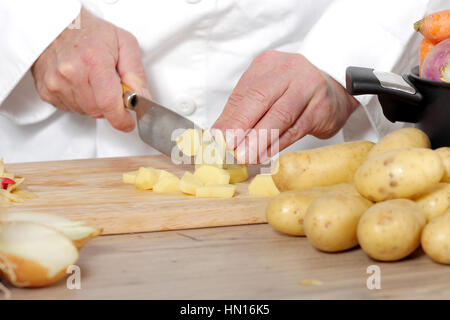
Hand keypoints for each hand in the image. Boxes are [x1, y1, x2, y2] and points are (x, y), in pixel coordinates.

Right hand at [31, 8, 147, 131]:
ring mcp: (56, 83)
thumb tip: (142, 99)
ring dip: (95, 103)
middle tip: (111, 87)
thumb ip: (136, 74)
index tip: (128, 122)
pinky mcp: (46, 91)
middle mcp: (71, 72)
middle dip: (110, 105)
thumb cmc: (91, 32)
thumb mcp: (124, 44)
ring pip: (85, 111)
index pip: (108, 103)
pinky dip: (80, 101)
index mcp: (93, 60)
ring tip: (94, 81)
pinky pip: (71, 108)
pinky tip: (80, 83)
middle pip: (98, 110)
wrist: (57, 25)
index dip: (121, 119)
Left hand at [213, 50, 358, 162]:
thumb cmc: (293, 92)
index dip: (230, 117)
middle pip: (260, 99)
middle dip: (242, 126)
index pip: (244, 92)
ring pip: (280, 115)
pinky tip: (264, 154)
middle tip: (229, 147)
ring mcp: (308, 87)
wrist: (335, 89)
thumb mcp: (266, 92)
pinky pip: (296, 129)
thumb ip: (242, 110)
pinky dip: (278, 144)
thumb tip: (218, 134)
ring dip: (259, 139)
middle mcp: (289, 70)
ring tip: (245, 156)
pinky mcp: (321, 108)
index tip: (217, 137)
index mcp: (268, 64)